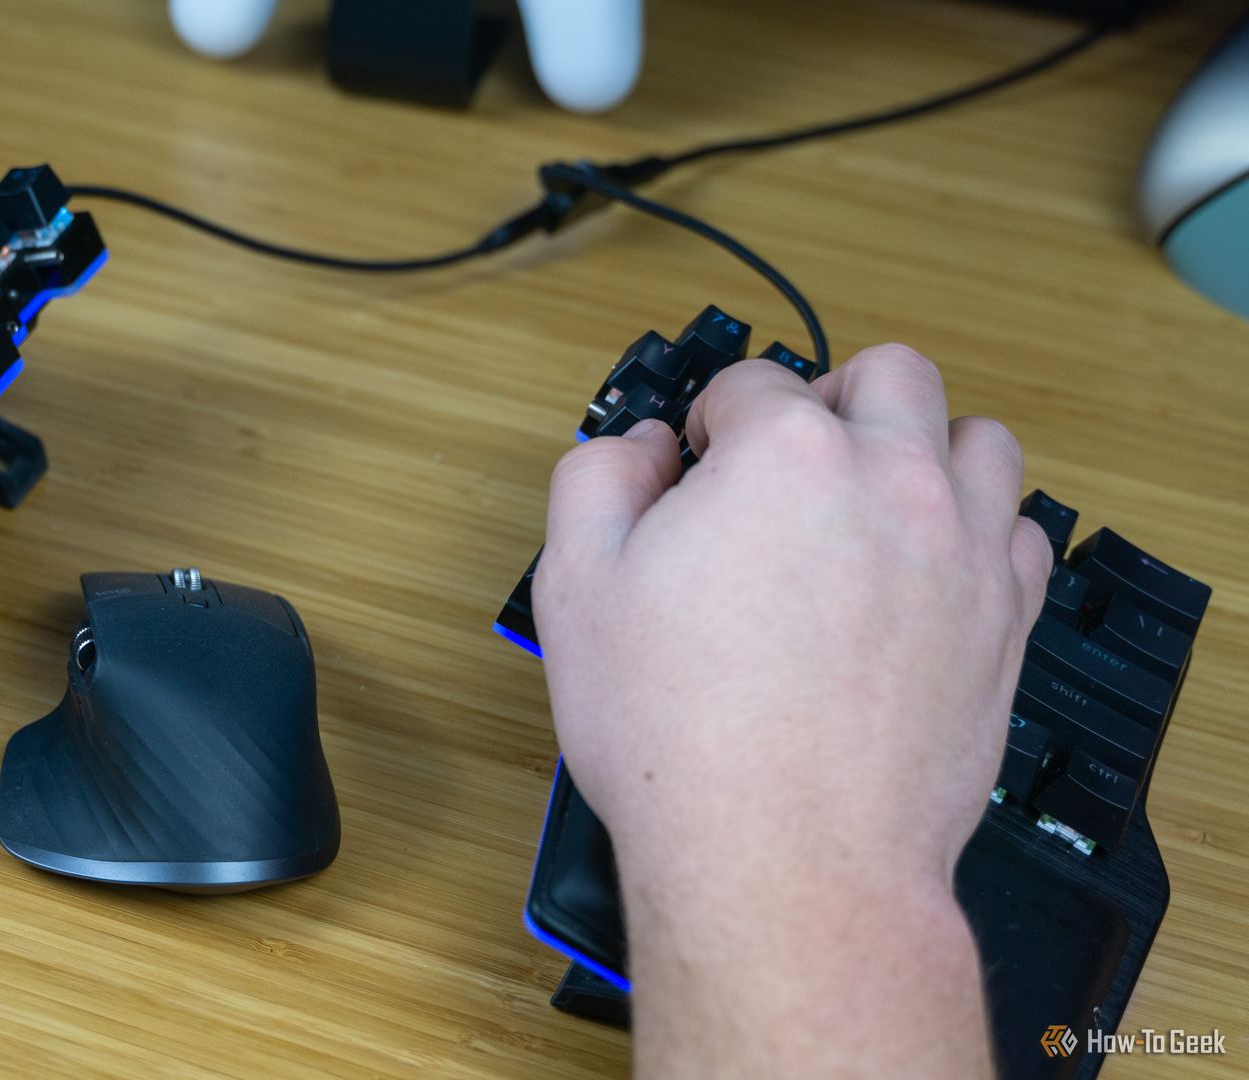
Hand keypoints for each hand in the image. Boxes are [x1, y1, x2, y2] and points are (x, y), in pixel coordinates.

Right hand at [533, 345, 1049, 1077]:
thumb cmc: (678, 733)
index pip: (748, 383)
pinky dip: (978, 531)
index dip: (705, 423)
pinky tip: (926, 571)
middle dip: (830, 399)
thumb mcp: (576, 587)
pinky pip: (1021, 533)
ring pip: (978, 438)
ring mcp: (963, 549)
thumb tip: (637, 447)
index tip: (692, 468)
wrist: (784, 858)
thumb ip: (597, 479)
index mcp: (783, 453)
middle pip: (887, 374)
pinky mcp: (1006, 623)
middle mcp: (891, 478)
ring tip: (872, 502)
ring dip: (923, 448)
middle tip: (785, 466)